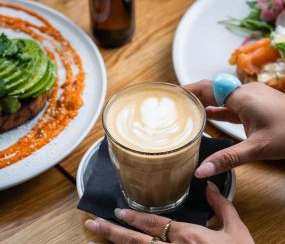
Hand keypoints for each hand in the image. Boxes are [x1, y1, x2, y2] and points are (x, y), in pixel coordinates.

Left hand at [85, 182, 254, 243]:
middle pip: (136, 241)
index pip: (154, 224)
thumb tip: (210, 186)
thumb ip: (221, 206)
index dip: (134, 218)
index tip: (118, 212)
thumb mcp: (236, 231)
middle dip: (112, 231)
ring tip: (95, 234)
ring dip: (114, 243)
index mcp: (188, 237)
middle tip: (92, 223)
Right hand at [184, 80, 284, 177]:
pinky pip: (231, 104)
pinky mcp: (255, 105)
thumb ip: (227, 159)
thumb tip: (201, 171)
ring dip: (205, 101)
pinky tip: (208, 114)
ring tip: (186, 107)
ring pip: (221, 96)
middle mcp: (244, 93)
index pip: (208, 88)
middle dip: (193, 94)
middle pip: (212, 89)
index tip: (172, 92)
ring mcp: (251, 97)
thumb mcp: (257, 148)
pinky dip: (218, 109)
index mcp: (242, 97)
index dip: (189, 88)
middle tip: (174, 100)